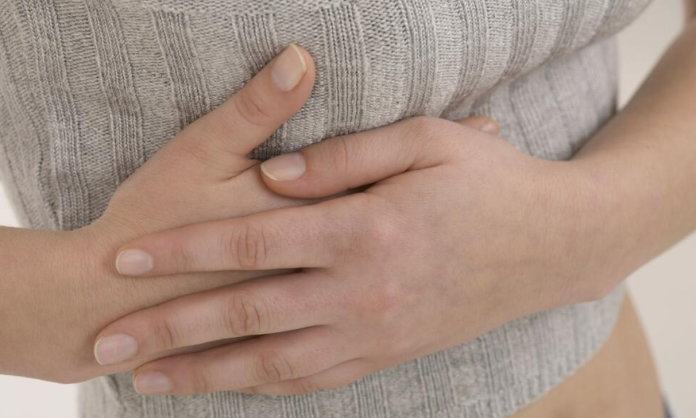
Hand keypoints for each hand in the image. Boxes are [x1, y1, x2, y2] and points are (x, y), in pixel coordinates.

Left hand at [1, 42, 494, 383]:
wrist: (555, 244)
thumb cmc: (492, 182)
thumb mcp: (426, 141)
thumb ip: (346, 156)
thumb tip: (277, 173)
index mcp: (368, 230)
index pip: (252, 243)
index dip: (183, 252)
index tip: (126, 259)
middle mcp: (365, 290)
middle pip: (247, 314)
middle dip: (171, 329)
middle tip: (107, 342)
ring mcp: (379, 331)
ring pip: (275, 363)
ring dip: (207, 374)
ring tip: (150, 380)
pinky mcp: (394, 352)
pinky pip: (319, 378)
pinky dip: (268, 385)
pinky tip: (231, 386)